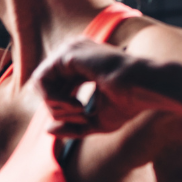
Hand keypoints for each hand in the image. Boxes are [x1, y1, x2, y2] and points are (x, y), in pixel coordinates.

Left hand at [31, 37, 174, 136]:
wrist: (140, 89)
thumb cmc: (126, 104)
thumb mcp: (95, 121)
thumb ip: (71, 126)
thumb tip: (47, 130)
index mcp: (80, 64)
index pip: (54, 89)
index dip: (62, 110)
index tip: (83, 118)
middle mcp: (73, 54)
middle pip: (44, 87)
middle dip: (57, 110)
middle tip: (81, 116)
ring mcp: (69, 50)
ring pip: (40, 83)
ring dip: (56, 106)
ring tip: (80, 110)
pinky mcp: (66, 53)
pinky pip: (41, 79)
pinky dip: (53, 98)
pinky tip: (74, 104)